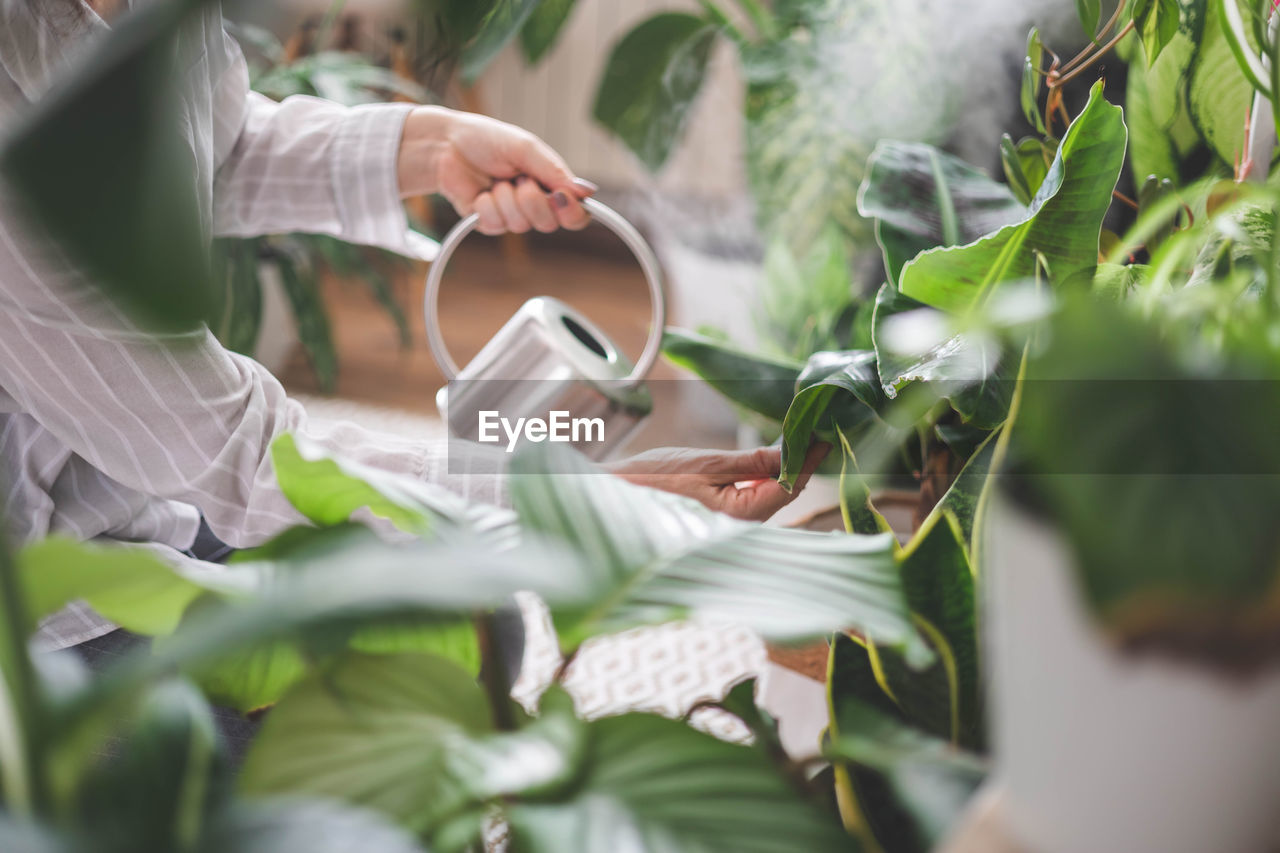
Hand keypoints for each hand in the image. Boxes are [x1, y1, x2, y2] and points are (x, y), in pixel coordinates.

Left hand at [396, 106, 595, 234]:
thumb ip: (555, 171)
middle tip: (519, 179)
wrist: (445, 145)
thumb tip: (587, 191)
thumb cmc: (486, 140)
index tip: (560, 197)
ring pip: (521, 226)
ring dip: (506, 198)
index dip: (572, 213)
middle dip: (532, 200)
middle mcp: (534, 204)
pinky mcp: (488, 223)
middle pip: (549, 224)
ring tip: (496, 179)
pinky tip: (482, 191)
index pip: (575, 214)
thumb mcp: (526, 148)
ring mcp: (511, 216)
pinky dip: (487, 204)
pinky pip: (496, 225)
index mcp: (550, 185)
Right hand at [605, 444, 830, 522]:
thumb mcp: (707, 464)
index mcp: (739, 516)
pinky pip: (754, 493)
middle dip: (800, 464)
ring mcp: (730, 519)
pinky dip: (766, 474)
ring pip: (771, 492)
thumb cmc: (653, 480)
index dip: (808, 461)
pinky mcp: (721, 510)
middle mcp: (739, 524)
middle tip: (817, 433)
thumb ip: (752, 462)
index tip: (823, 438)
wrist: (616, 492)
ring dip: (785, 468)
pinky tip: (771, 458)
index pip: (788, 486)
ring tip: (800, 441)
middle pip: (783, 491)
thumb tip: (790, 454)